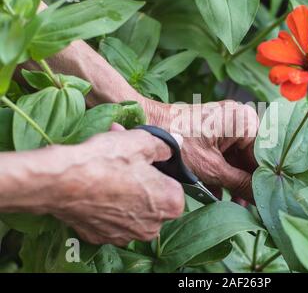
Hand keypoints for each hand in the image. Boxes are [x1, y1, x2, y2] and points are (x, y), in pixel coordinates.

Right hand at [50, 129, 184, 245]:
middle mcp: (152, 227)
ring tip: (107, 170)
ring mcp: (126, 235)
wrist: (61, 181)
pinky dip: (106, 205)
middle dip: (141, 179)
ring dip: (124, 191)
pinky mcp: (102, 237)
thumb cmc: (106, 160)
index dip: (157, 169)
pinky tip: (95, 188)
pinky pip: (110, 218)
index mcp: (170, 204)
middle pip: (152, 198)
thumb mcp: (141, 141)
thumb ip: (164, 145)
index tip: (142, 159)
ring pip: (131, 209)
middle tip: (124, 161)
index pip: (173, 185)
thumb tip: (175, 144)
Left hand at [146, 100, 259, 202]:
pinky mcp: (213, 131)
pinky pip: (225, 154)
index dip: (264, 181)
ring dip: (234, 181)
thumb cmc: (179, 143)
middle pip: (252, 157)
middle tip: (249, 207)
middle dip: (247, 183)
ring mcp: (225, 124)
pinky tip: (218, 195)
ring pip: (237, 158)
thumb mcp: (213, 169)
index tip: (264, 202)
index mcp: (245, 121)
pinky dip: (222, 173)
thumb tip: (262, 199)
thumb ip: (241, 184)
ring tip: (235, 205)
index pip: (265, 156)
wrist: (146, 125)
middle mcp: (239, 119)